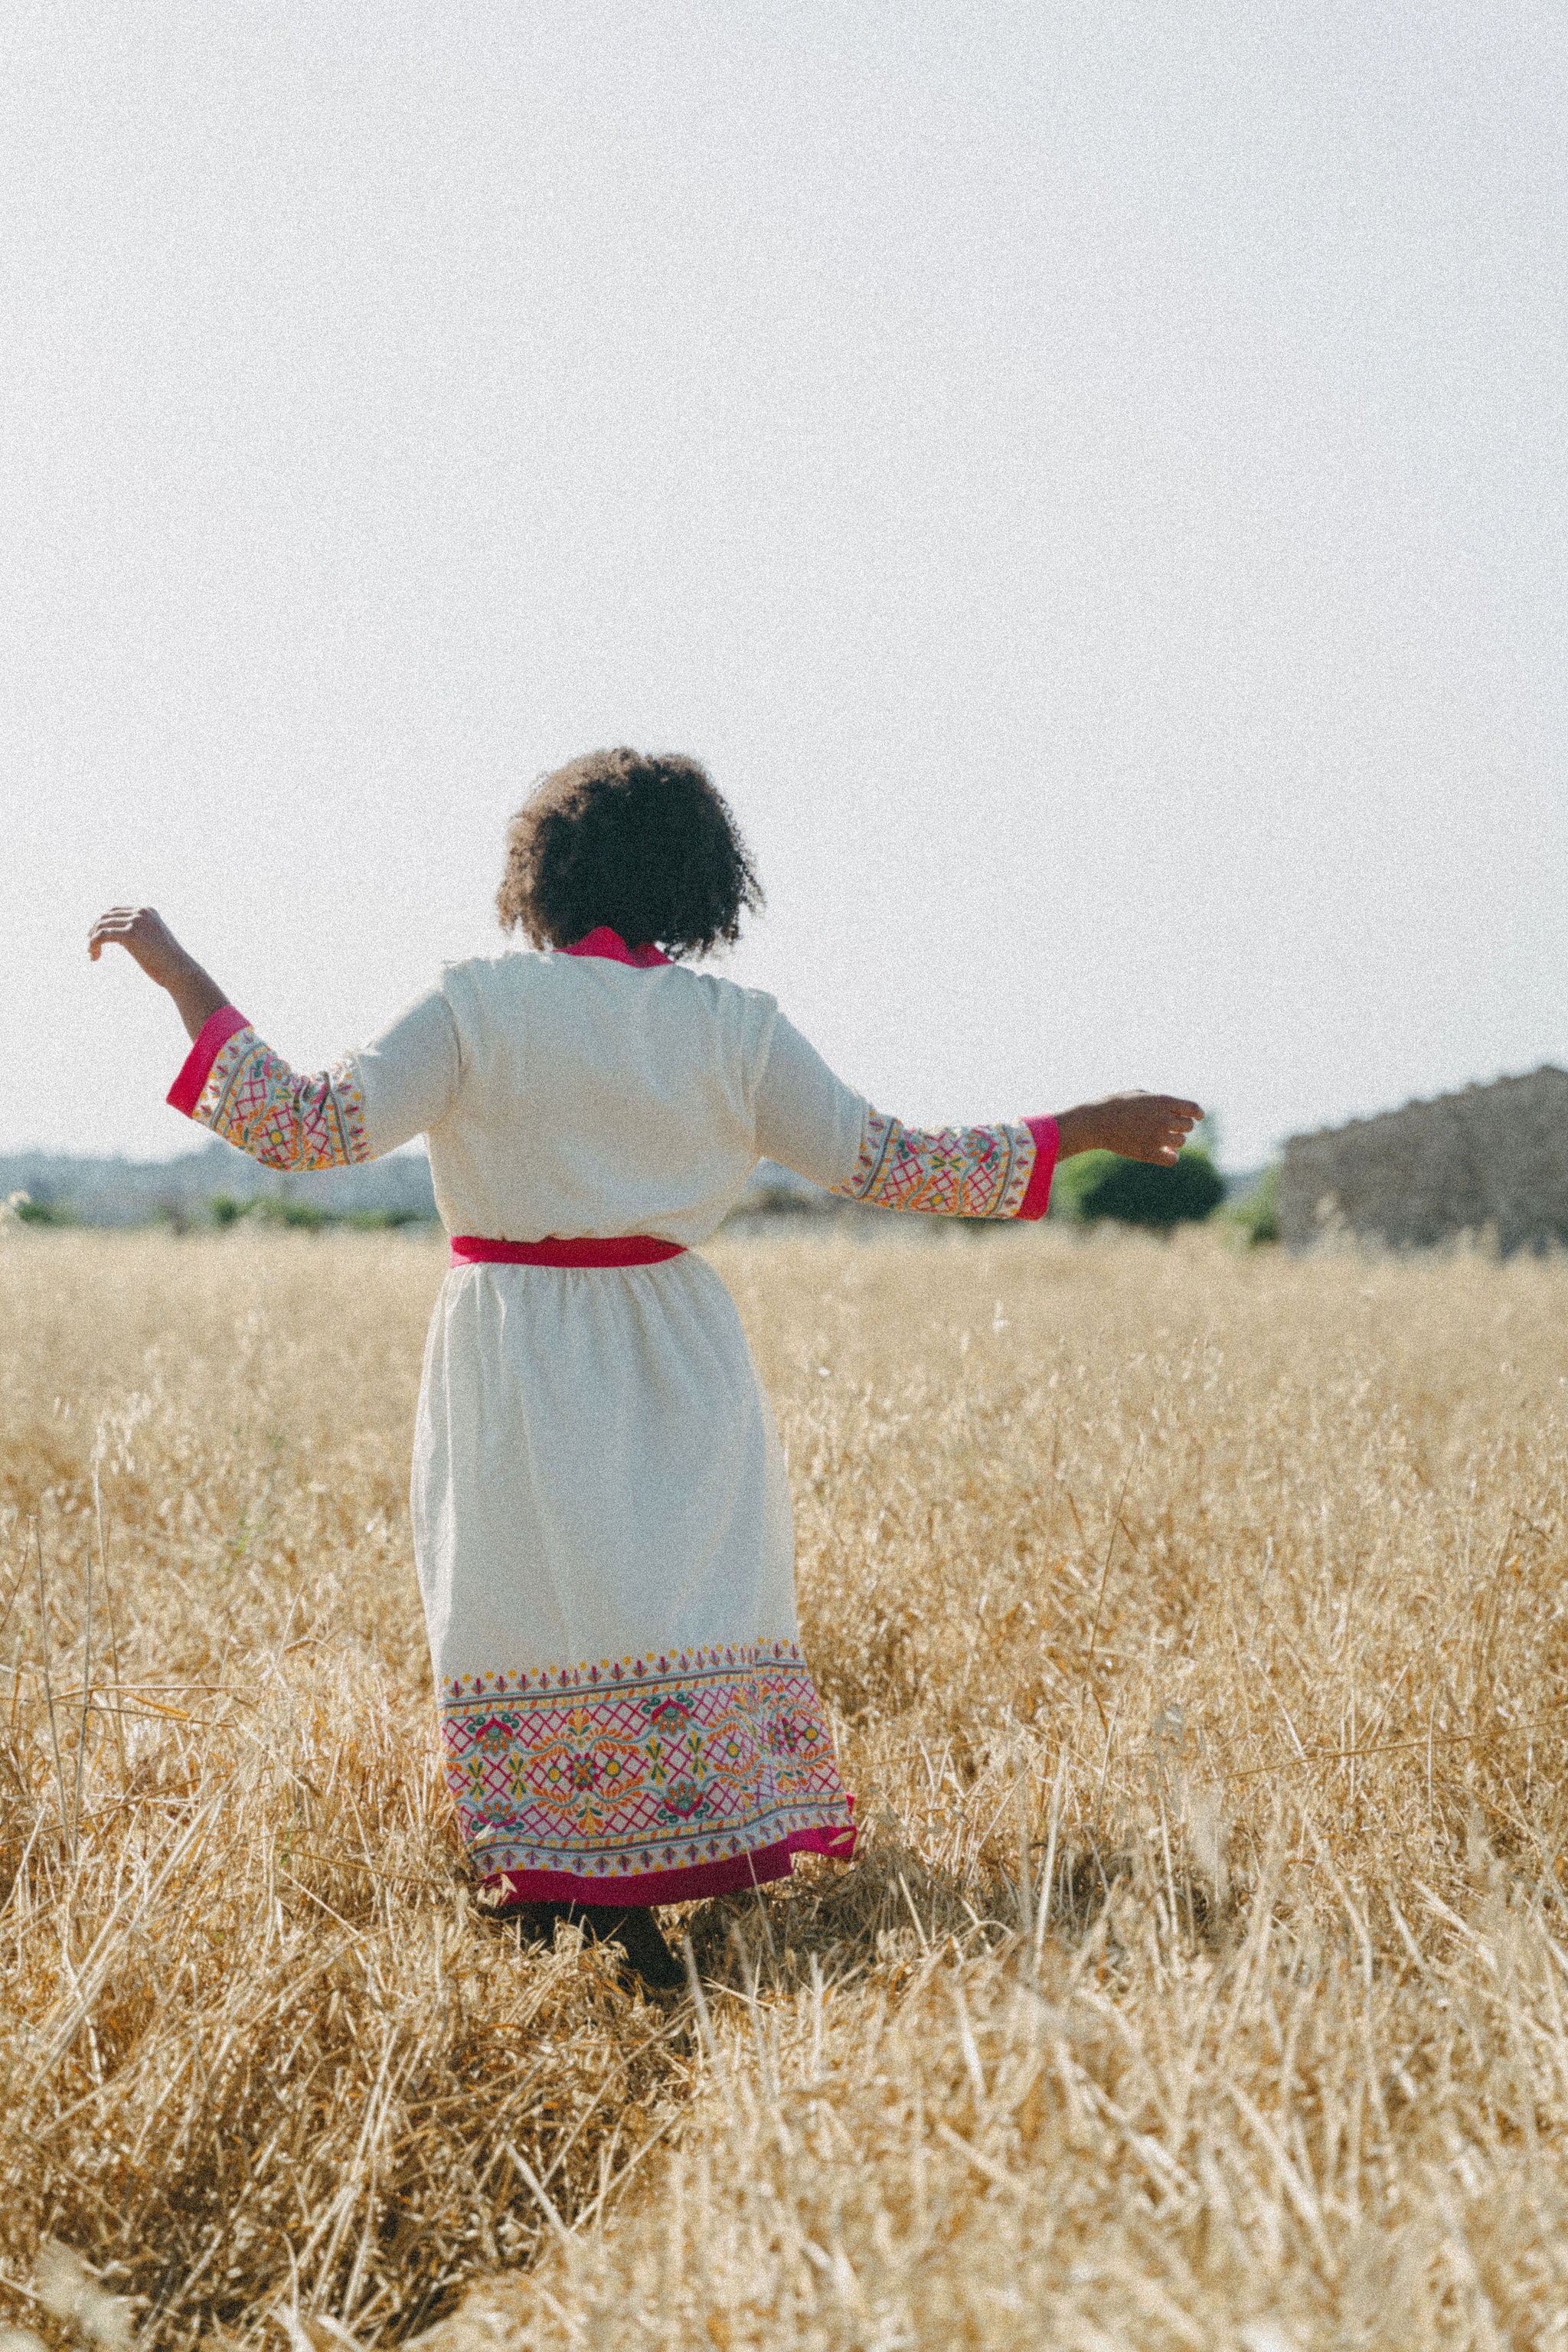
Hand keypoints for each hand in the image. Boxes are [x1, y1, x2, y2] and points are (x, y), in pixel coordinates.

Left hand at [89, 905, 197, 986]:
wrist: (179, 971)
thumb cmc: (168, 962)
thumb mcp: (154, 942)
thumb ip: (138, 934)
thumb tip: (119, 937)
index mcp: (147, 911)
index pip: (115, 911)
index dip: (102, 924)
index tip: (96, 939)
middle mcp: (141, 912)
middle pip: (106, 916)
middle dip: (94, 931)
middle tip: (90, 948)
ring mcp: (136, 922)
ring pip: (101, 925)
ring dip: (92, 940)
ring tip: (92, 954)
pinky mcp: (130, 934)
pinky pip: (102, 936)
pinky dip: (93, 944)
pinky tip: (94, 956)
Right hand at [1053, 1092, 1203, 1166]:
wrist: (1095, 1122)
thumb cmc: (1115, 1105)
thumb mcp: (1139, 1094)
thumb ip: (1160, 1101)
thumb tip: (1175, 1110)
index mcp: (1163, 1101)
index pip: (1193, 1109)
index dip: (1197, 1113)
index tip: (1197, 1117)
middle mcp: (1163, 1119)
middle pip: (1187, 1126)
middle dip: (1180, 1127)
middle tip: (1168, 1128)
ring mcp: (1157, 1137)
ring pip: (1180, 1142)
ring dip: (1174, 1141)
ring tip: (1162, 1139)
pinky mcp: (1149, 1153)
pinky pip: (1172, 1159)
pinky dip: (1171, 1157)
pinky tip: (1165, 1153)